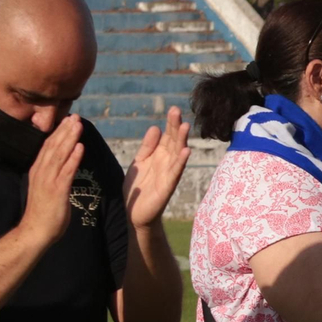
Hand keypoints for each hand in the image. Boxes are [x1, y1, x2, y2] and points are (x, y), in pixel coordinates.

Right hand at [19, 115, 84, 246]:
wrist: (35, 231)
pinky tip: (80, 147)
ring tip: (78, 124)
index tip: (68, 120)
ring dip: (69, 138)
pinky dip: (73, 158)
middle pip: (53, 146)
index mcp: (39, 171)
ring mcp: (48, 180)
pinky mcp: (57, 190)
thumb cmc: (44, 213)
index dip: (59, 133)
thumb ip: (54, 176)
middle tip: (75, 116)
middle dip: (65, 130)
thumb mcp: (48, 189)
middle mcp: (42, 172)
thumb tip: (63, 167)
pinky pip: (66, 171)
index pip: (48, 147)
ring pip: (59, 154)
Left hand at [124, 106, 191, 227]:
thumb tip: (156, 127)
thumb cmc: (138, 187)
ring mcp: (168, 174)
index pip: (167, 136)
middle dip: (176, 127)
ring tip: (185, 126)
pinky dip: (181, 161)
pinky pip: (175, 172)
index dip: (170, 124)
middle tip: (177, 110)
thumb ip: (147, 147)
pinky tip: (186, 151)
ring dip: (182, 140)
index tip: (174, 109)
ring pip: (177, 154)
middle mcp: (167, 163)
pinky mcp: (167, 186)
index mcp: (159, 156)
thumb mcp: (139, 162)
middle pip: (173, 141)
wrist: (134, 212)